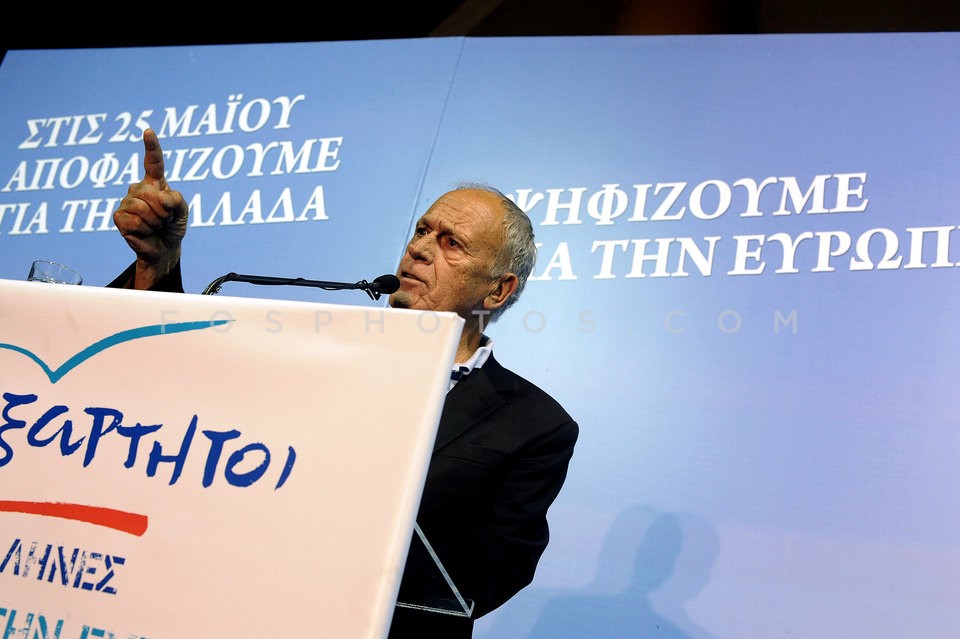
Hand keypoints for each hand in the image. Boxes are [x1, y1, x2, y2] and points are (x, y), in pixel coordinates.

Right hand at [113, 129, 187, 288]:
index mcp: (156, 183)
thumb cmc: (173, 226)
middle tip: (164, 219)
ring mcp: (127, 202)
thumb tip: (159, 197)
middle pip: (148, 192)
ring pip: (141, 207)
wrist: (165, 248)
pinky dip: (143, 229)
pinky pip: (132, 220)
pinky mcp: (119, 217)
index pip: (153, 161)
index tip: (148, 131)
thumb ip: (176, 199)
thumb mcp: (183, 211)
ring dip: (154, 221)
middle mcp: (138, 189)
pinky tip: (144, 231)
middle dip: (162, 210)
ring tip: (155, 225)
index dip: (151, 146)